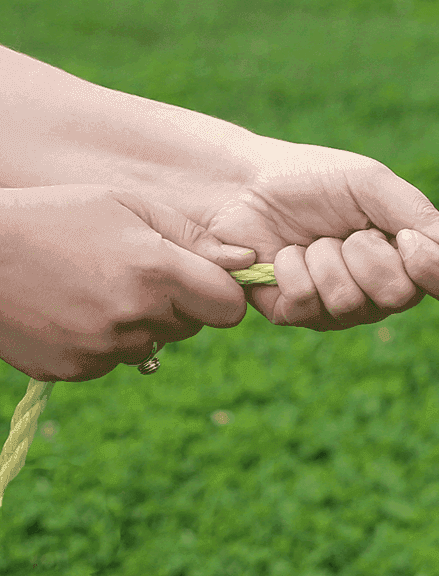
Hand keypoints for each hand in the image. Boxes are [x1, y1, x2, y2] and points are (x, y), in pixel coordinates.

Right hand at [0, 185, 252, 381]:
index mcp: (156, 272)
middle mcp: (134, 317)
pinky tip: (68, 310)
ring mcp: (101, 349)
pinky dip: (98, 343)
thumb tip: (248, 261)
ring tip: (92, 288)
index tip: (199, 280)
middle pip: (191, 327)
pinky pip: (109, 362)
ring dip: (136, 325)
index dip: (218, 294)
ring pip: (150, 347)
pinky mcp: (72, 370)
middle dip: (175, 306)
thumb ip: (191, 236)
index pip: (229, 308)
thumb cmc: (53, 216)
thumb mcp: (125, 205)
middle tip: (132, 274)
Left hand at [148, 136, 438, 330]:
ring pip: (352, 302)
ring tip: (311, 239)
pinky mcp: (298, 314)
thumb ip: (421, 216)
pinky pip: (308, 305)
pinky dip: (293, 269)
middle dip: (368, 253)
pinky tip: (284, 255)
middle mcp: (385, 290)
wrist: (243, 183)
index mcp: (414, 257)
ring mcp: (343, 308)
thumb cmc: (313, 178)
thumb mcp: (372, 184)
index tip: (410, 241)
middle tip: (346, 230)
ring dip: (326, 258)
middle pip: (401, 297)